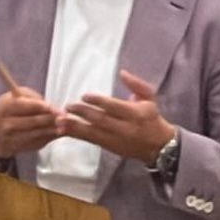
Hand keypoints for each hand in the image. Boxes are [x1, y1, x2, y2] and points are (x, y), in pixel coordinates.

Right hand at [0, 86, 60, 157]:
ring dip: (52, 129)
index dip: (39, 106)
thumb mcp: (15, 98)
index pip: (23, 106)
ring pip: (36, 133)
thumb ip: (31, 98)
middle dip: (49, 118)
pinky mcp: (19, 148)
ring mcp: (12, 138)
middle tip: (64, 116)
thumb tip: (51, 106)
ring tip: (64, 125)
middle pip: (31, 121)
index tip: (53, 106)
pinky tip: (57, 132)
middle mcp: (6, 124)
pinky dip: (48, 137)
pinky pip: (36, 142)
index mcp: (4, 107)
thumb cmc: (10, 110)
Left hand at [57, 69, 173, 162]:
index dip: (99, 101)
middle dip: (83, 113)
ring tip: (60, 120)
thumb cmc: (152, 117)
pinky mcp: (110, 147)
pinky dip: (77, 135)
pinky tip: (64, 130)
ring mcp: (116, 140)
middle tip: (68, 106)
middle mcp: (125, 128)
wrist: (159, 146)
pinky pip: (91, 141)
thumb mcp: (150, 98)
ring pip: (93, 133)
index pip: (114, 107)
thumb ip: (136, 84)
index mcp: (136, 114)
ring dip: (75, 127)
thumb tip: (122, 72)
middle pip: (101, 120)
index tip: (84, 95)